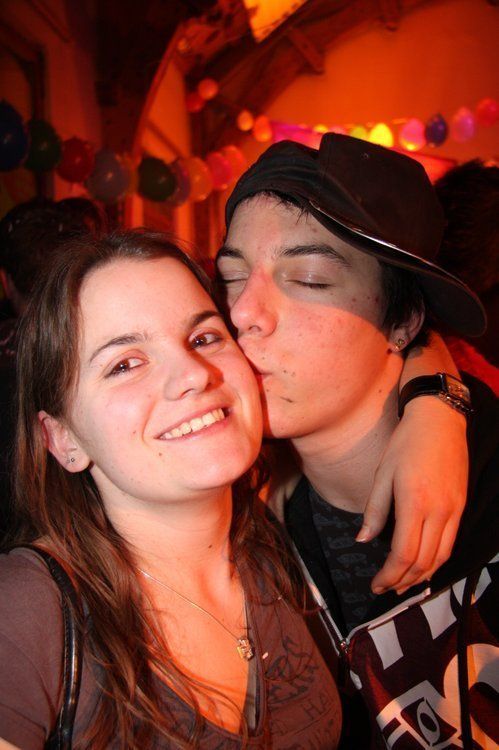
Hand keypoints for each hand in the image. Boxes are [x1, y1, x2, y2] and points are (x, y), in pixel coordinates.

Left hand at [357, 396, 467, 594]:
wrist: (440, 420)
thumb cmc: (406, 443)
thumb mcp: (382, 474)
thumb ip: (374, 510)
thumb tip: (363, 540)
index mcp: (415, 502)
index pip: (404, 554)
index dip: (389, 576)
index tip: (375, 584)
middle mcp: (439, 511)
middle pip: (424, 562)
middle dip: (403, 582)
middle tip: (384, 589)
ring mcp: (454, 510)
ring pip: (441, 557)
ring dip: (421, 576)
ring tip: (401, 584)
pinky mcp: (461, 506)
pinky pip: (450, 543)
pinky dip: (436, 560)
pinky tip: (422, 564)